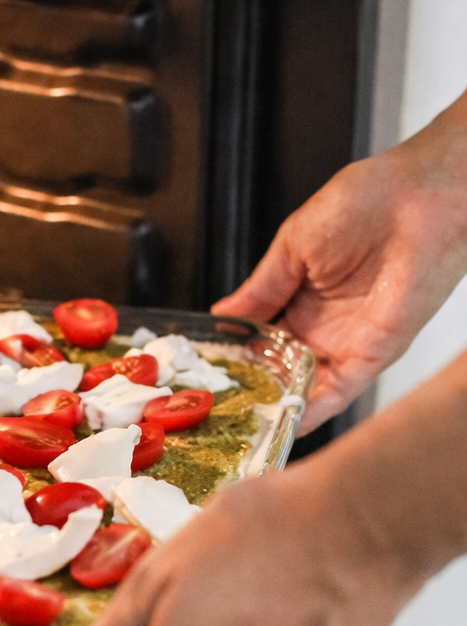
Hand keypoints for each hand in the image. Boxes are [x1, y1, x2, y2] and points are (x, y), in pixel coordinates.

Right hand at [213, 93, 466, 433]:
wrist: (420, 199)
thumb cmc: (366, 202)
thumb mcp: (292, 246)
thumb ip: (258, 289)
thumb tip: (220, 314)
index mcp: (297, 299)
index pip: (257, 340)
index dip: (233, 358)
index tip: (204, 375)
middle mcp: (320, 328)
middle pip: (276, 370)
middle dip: (249, 390)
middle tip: (214, 408)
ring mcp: (345, 345)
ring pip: (302, 388)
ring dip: (274, 406)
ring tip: (239, 425)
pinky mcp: (372, 356)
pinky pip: (338, 393)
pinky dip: (311, 413)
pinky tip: (283, 425)